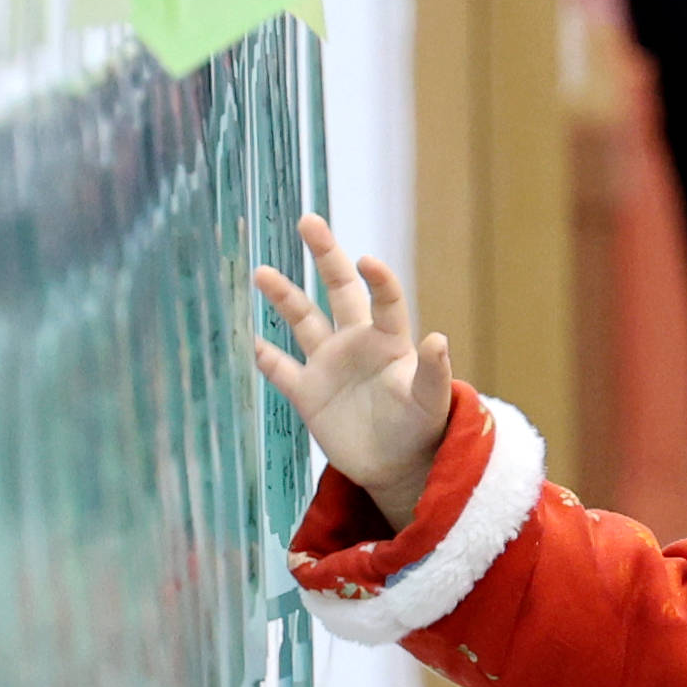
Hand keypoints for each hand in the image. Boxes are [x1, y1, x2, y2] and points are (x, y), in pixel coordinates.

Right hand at [250, 217, 454, 525]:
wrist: (399, 466)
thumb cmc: (422, 427)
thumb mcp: (432, 401)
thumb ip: (433, 371)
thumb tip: (438, 338)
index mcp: (389, 340)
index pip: (383, 300)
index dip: (377, 279)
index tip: (366, 261)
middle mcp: (356, 342)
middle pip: (337, 290)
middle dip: (324, 255)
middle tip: (308, 220)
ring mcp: (329, 365)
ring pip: (302, 321)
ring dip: (283, 296)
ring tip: (261, 271)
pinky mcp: (309, 394)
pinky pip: (281, 370)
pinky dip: (265, 356)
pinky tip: (248, 338)